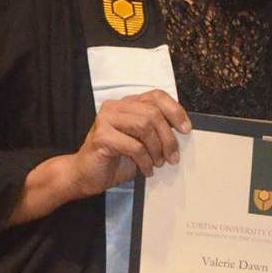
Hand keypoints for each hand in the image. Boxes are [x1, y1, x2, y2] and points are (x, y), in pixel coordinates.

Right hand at [63, 90, 192, 199]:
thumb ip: (156, 131)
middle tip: (173, 157)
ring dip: (157, 149)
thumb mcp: (141, 142)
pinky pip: (133, 146)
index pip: (156, 96)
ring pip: (144, 126)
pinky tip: (146, 170)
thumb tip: (183, 132)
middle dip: (168, 138)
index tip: (186, 129)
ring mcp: (106, 119)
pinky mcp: (101, 136)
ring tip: (159, 163)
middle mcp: (115, 107)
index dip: (175, 110)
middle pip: (153, 113)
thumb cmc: (115, 159)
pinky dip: (145, 161)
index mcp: (127, 104)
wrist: (85, 176)